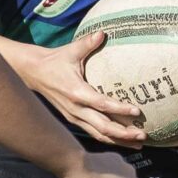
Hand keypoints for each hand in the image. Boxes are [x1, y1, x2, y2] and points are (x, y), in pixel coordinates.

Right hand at [18, 32, 145, 146]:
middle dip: (124, 133)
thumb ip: (87, 43)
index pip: (102, 104)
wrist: (33, 73)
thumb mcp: (70, 51)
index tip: (137, 111)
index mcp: (76, 92)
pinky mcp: (74, 120)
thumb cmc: (55, 61)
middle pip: (103, 127)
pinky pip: (94, 133)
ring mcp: (74, 117)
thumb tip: (103, 33)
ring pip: (99, 134)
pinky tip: (124, 141)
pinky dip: (109, 139)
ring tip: (139, 143)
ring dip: (119, 140)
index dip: (120, 109)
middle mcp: (76, 109)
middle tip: (143, 135)